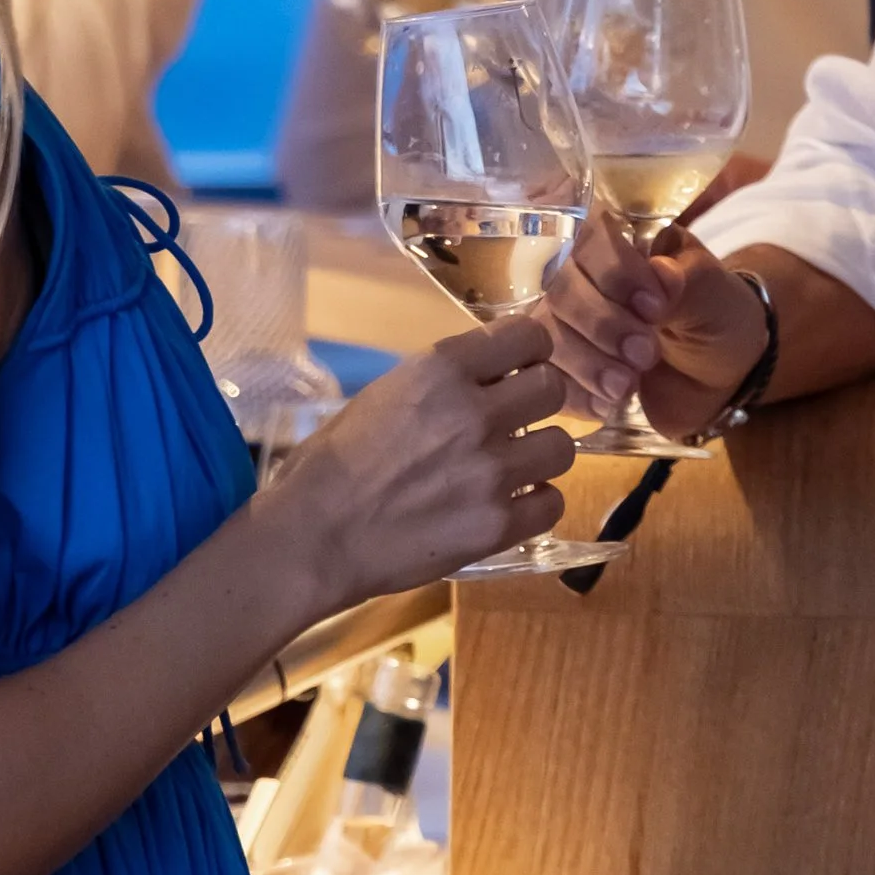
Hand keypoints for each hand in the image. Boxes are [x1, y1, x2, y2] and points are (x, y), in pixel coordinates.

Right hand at [270, 317, 574, 600]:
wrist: (312, 538)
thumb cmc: (328, 466)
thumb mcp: (381, 397)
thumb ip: (438, 384)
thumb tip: (484, 381)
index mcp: (439, 371)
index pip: (528, 335)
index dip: (530, 352)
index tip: (519, 368)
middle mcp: (474, 414)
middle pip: (554, 388)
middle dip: (537, 402)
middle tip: (514, 422)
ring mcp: (491, 472)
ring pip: (562, 447)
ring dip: (538, 456)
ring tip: (508, 471)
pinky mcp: (498, 525)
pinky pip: (552, 503)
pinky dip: (533, 505)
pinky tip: (505, 507)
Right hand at [544, 210, 768, 443]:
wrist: (721, 378)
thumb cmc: (717, 318)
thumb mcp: (714, 294)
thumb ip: (687, 281)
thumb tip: (660, 274)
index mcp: (620, 239)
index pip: (589, 234)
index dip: (614, 271)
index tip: (654, 308)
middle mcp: (580, 273)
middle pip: (558, 287)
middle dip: (601, 325)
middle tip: (647, 353)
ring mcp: (564, 321)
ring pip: (544, 333)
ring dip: (585, 363)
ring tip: (627, 386)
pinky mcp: (561, 365)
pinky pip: (543, 376)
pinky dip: (574, 394)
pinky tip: (606, 404)